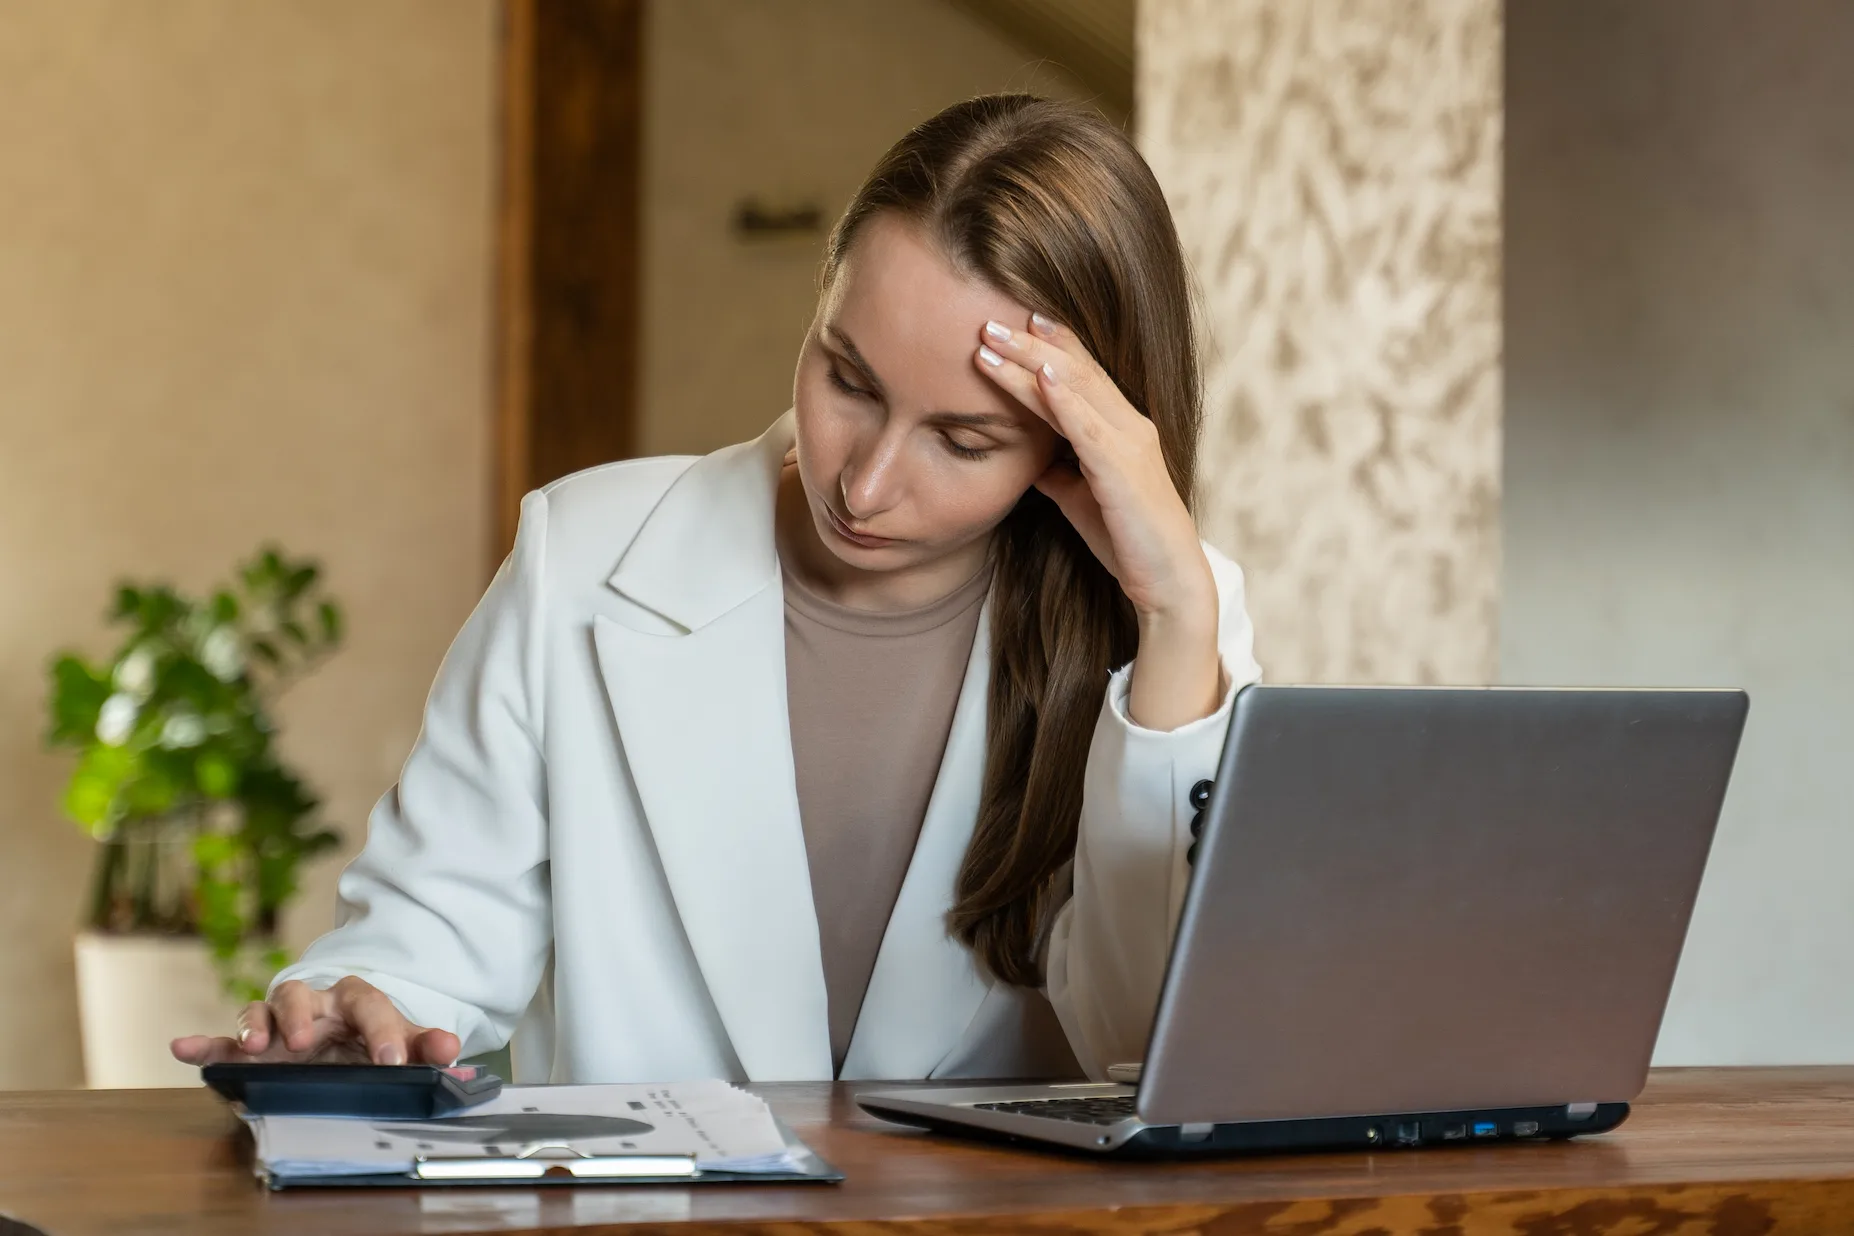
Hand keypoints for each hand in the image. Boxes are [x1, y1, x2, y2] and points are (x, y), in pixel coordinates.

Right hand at [169, 976, 459, 1067]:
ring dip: (258, 1024)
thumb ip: (424, 1047)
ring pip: (264, 1008)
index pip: (369, 1004)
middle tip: (305, 1042)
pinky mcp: (250, 1044)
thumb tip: (451, 1051)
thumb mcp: (400, 1043)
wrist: (342, 1035)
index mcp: (356, 1001)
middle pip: (304, 995)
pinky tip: (182, 1047)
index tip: (392, 1059)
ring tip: (258, 1046)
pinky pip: (223, 1040)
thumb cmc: (370, 1038)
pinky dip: (203, 1044)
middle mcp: (314, 1004)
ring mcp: (279, 1022)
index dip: (381, 1029)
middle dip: (303, 1016)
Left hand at [975, 313, 1222, 729]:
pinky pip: (1088, 427)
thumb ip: (1058, 469)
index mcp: (1121, 428)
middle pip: (1074, 370)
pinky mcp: (1123, 471)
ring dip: (1032, 362)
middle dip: (1030, 343)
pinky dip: (1064, 399)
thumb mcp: (1080, 496)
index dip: (1050, 344)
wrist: (1167, 581)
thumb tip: (1028, 457)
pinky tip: (1041, 376)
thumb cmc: (1127, 539)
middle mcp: (1130, 425)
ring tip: (995, 339)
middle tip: (988, 320)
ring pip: (1075, 390)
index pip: (1081, 374)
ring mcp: (1129, 444)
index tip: (1014, 320)